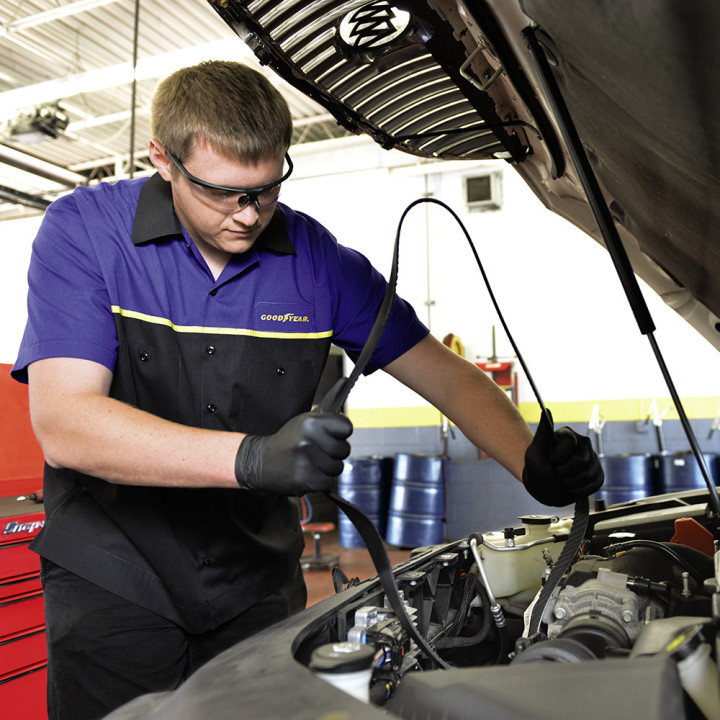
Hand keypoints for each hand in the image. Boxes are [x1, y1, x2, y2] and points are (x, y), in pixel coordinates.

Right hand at [234, 412, 352, 495]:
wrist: (261, 461)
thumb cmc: (289, 438)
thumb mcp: (306, 417)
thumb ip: (330, 401)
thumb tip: (346, 380)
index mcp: (311, 422)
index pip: (347, 427)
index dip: (340, 433)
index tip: (329, 435)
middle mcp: (309, 440)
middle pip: (345, 450)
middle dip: (335, 452)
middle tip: (318, 450)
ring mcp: (306, 461)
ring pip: (338, 468)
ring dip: (328, 467)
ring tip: (312, 462)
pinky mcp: (305, 480)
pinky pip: (329, 482)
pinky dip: (321, 481)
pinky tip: (308, 473)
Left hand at [522, 410, 603, 505]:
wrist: (545, 490)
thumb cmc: (537, 470)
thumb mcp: (534, 453)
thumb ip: (541, 433)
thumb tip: (546, 410)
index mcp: (567, 435)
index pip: (570, 443)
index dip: (559, 456)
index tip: (552, 461)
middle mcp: (582, 444)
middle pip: (580, 461)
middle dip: (564, 472)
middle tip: (556, 473)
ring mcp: (592, 459)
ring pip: (588, 475)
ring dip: (571, 483)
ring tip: (563, 480)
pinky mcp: (598, 474)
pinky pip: (595, 484)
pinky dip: (580, 490)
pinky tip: (572, 487)